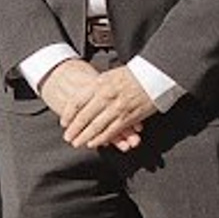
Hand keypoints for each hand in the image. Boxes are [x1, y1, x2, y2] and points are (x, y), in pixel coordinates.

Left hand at [36, 56, 151, 151]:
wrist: (155, 74)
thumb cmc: (133, 74)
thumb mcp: (109, 75)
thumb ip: (96, 87)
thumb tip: (83, 95)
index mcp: (98, 84)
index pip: (77, 101)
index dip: (68, 114)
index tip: (63, 122)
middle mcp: (105, 97)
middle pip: (83, 117)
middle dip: (74, 129)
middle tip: (68, 137)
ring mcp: (116, 108)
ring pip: (95, 127)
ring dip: (84, 137)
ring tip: (76, 143)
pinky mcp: (127, 117)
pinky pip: (110, 131)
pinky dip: (100, 139)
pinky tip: (93, 143)